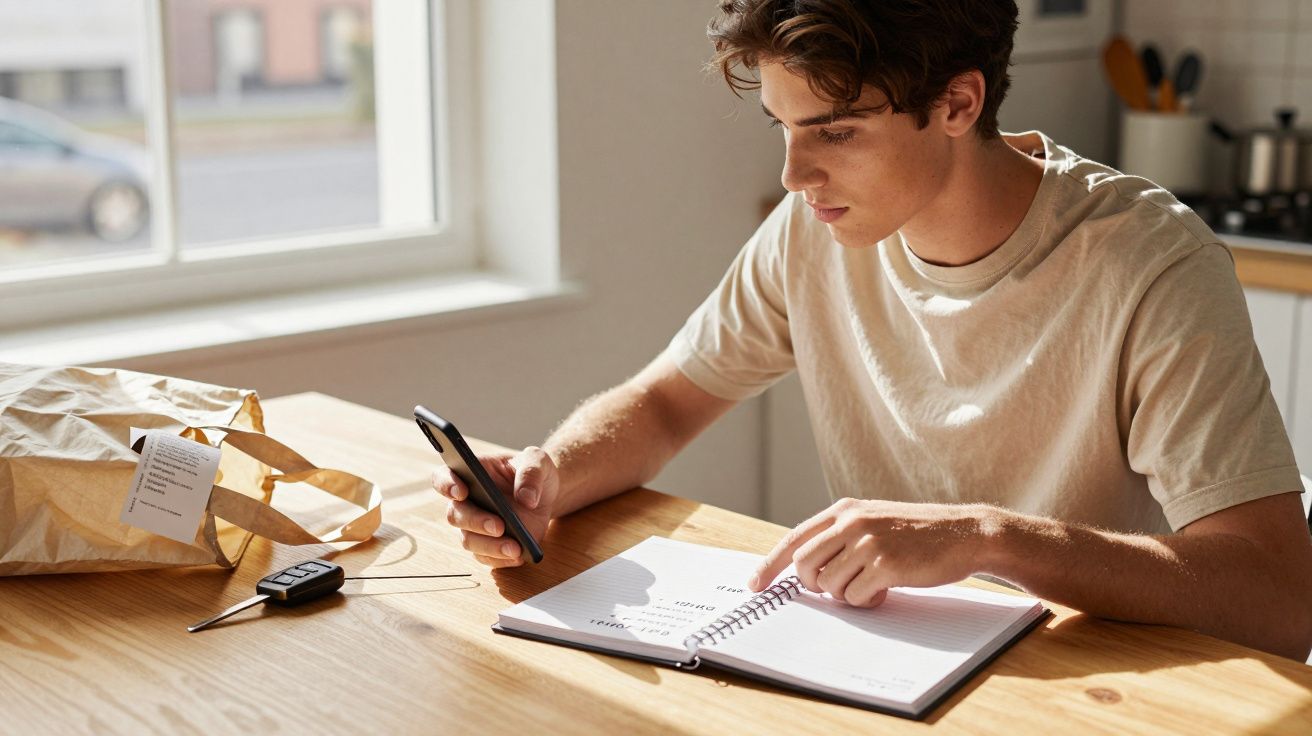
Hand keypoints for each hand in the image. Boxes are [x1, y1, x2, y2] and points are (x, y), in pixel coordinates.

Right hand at [432, 446, 558, 567]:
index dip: (446, 485)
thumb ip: (532, 473)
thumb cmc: (536, 472)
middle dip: (475, 521)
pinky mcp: (489, 544)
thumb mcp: (539, 461)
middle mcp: (467, 501)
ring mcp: (476, 525)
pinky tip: (519, 556)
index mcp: (472, 473)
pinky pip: (486, 557)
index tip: (461, 492)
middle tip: (499, 526)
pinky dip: (501, 559)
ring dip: (490, 546)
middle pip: (455, 514)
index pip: (444, 477)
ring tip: (515, 548)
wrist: (547, 495)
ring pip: (468, 540)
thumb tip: (526, 499)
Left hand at [748, 498, 1001, 606]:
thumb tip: (804, 566)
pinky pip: (854, 597)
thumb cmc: (919, 533)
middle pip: (803, 566)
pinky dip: (866, 601)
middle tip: (835, 589)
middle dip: (814, 586)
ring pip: (828, 586)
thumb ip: (841, 535)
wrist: (965, 533)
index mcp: (845, 510)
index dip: (770, 564)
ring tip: (871, 584)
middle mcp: (851, 523)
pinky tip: (885, 590)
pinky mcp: (885, 565)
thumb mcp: (874, 521)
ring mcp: (868, 543)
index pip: (794, 538)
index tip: (754, 584)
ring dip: (846, 595)